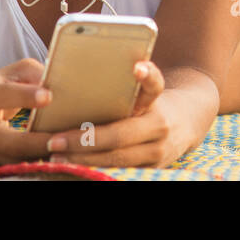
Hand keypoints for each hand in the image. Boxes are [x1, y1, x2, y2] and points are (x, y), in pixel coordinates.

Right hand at [0, 57, 63, 164]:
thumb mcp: (13, 73)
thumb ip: (35, 74)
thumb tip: (60, 85)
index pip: (3, 95)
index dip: (26, 96)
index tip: (49, 97)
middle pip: (11, 142)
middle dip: (40, 143)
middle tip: (67, 139)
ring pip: (17, 160)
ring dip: (44, 157)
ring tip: (71, 151)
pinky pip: (18, 168)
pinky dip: (40, 164)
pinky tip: (61, 159)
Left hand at [45, 61, 208, 167]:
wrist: (185, 124)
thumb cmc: (149, 102)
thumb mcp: (143, 92)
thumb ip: (121, 87)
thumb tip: (70, 79)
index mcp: (156, 100)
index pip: (155, 85)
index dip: (147, 75)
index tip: (136, 67)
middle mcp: (160, 126)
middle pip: (120, 134)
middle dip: (84, 140)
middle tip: (54, 141)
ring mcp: (157, 152)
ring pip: (116, 159)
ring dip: (82, 159)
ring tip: (55, 157)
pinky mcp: (150, 170)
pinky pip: (117, 172)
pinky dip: (92, 169)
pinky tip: (70, 166)